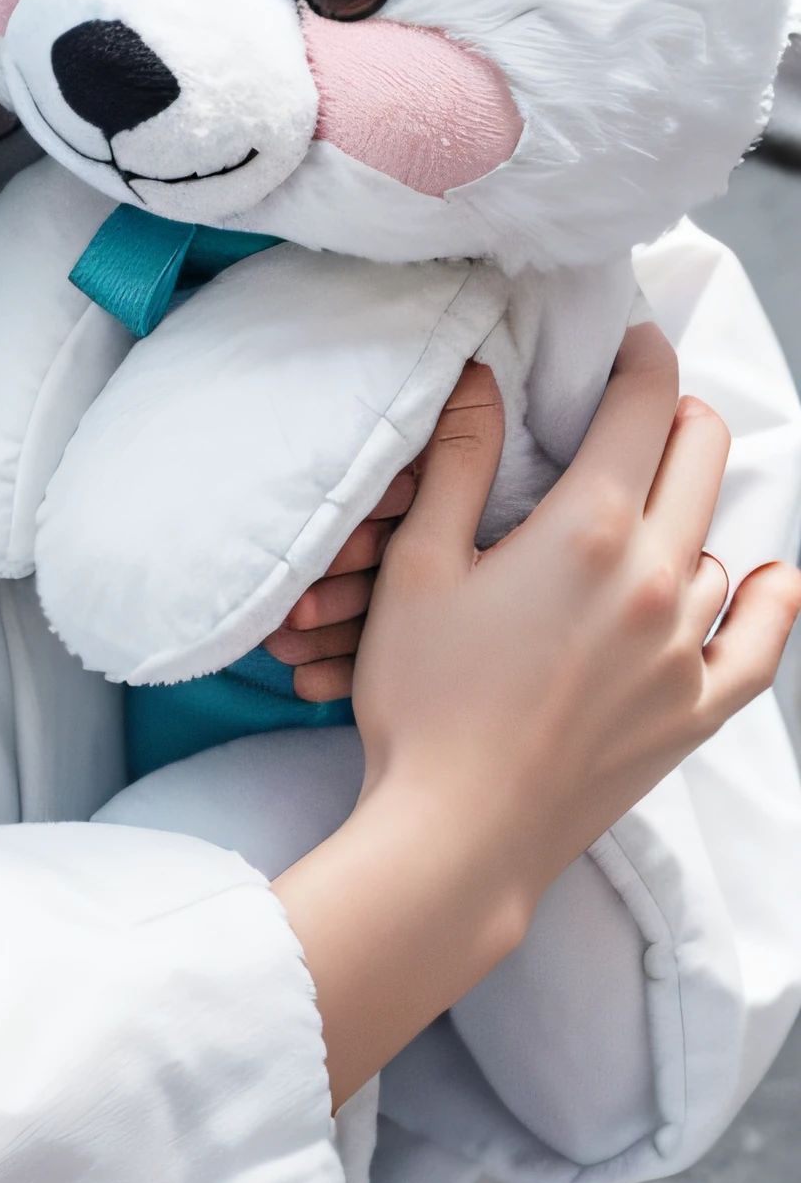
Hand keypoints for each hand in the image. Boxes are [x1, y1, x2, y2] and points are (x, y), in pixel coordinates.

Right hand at [273, 328, 800, 1106]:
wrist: (456, 837)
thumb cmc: (421, 701)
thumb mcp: (418, 567)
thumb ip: (457, 461)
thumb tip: (481, 374)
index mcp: (590, 529)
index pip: (643, 406)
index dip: (640, 360)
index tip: (630, 346)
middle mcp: (658, 578)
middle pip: (700, 457)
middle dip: (677, 417)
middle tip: (644, 413)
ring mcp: (687, 649)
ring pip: (716, 545)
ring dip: (689, 517)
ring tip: (646, 521)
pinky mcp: (695, 711)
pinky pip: (760, 642)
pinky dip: (768, 603)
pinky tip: (767, 581)